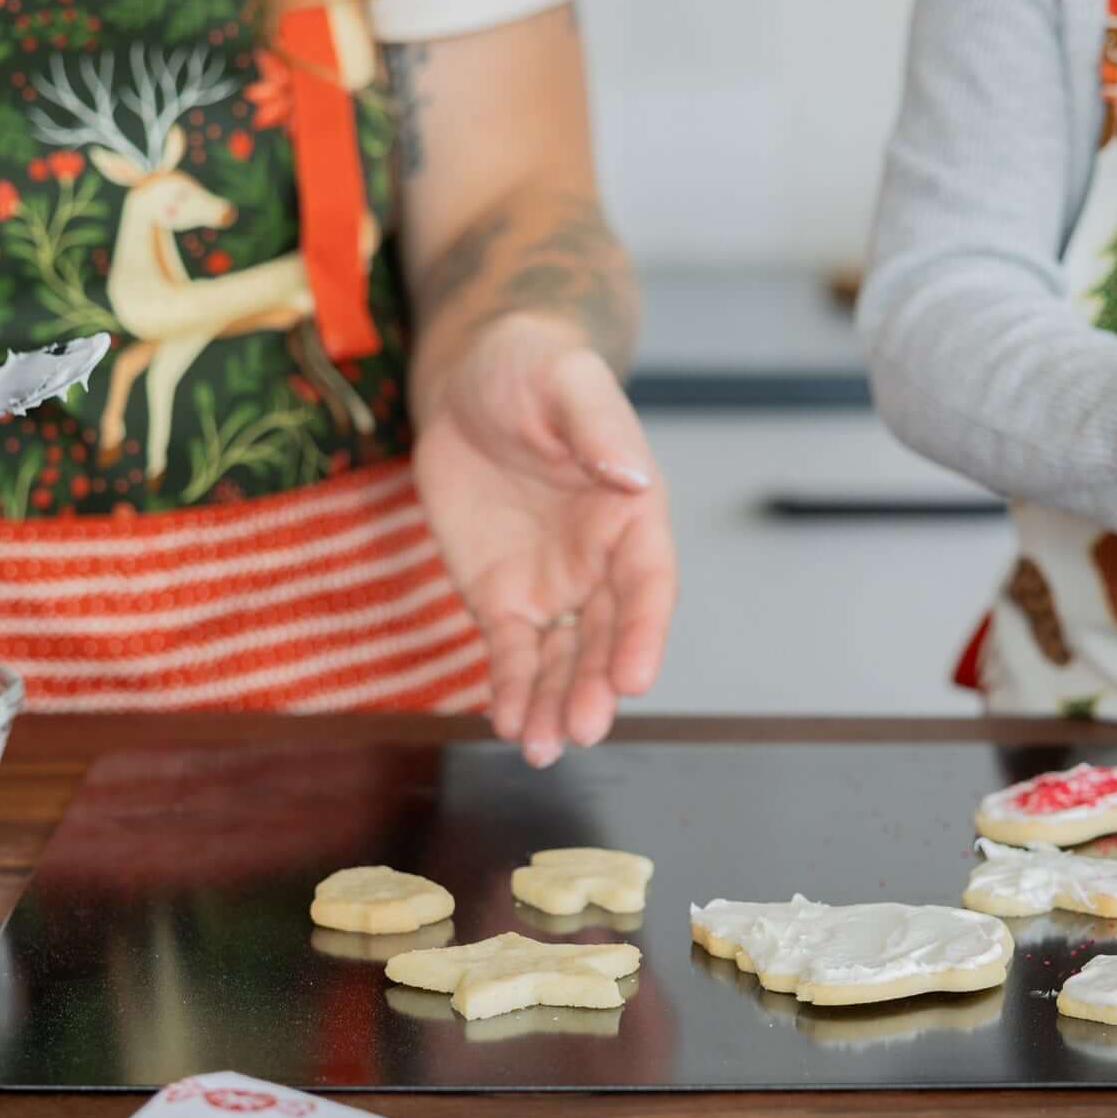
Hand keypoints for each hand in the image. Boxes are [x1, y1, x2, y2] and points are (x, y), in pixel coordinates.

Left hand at [414, 312, 676, 763]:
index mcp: (632, 514)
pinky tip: (508, 724)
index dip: (643, 634)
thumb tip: (630, 476)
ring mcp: (552, 585)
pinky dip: (510, 689)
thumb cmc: (529, 370)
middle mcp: (600, 562)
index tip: (633, 678)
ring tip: (543, 747)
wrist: (469, 383)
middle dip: (594, 686)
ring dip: (554, 703)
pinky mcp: (502, 598)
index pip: (648, 586)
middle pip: (605, 637)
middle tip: (580, 730)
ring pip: (561, 658)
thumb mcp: (563, 381)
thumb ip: (597, 427)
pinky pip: (512, 653)